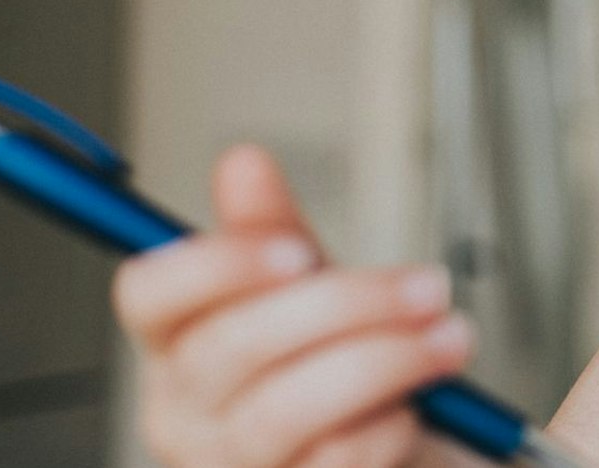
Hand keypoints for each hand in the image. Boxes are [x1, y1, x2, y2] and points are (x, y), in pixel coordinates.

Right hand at [114, 145, 473, 466]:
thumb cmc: (339, 374)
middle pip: (227, 349)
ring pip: (280, 412)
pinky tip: (421, 405)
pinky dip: (388, 424)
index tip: (299, 250)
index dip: (213, 266)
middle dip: (341, 305)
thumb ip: (275, 234)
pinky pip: (333, 460)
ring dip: (383, 362)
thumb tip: (242, 162)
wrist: (397, 460)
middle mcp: (183, 413)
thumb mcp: (309, 295)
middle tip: (428, 286)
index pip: (148, 295)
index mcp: (177, 343)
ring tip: (450, 336)